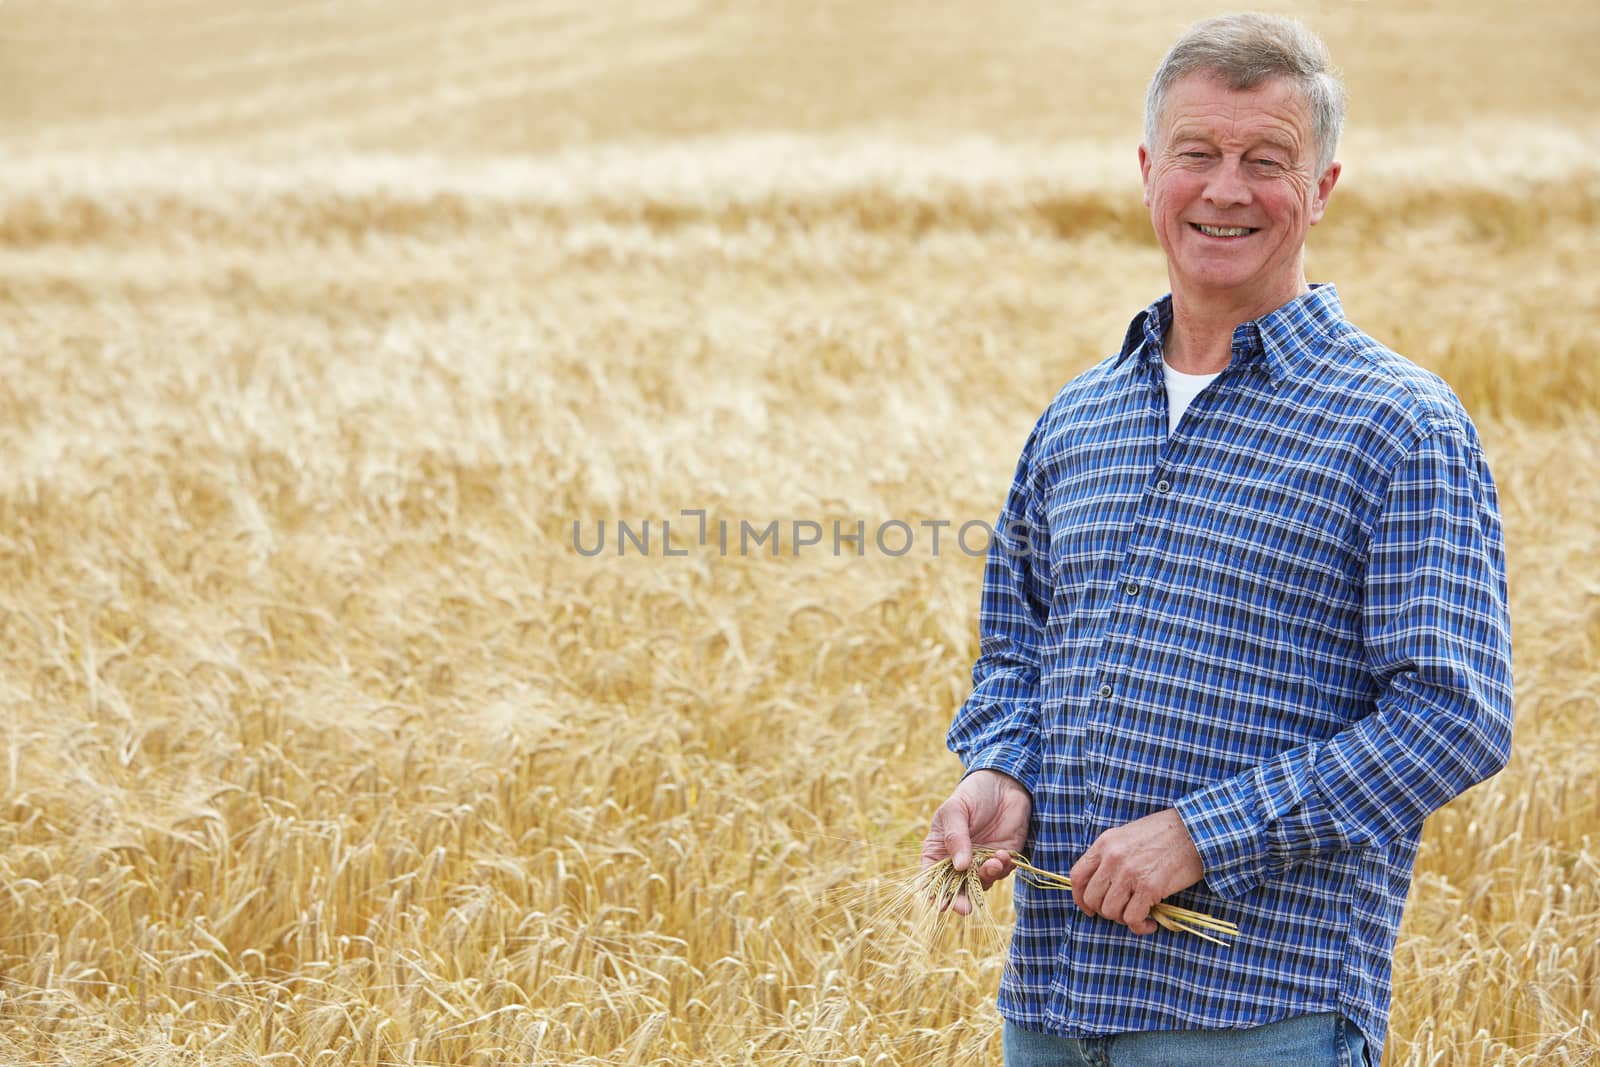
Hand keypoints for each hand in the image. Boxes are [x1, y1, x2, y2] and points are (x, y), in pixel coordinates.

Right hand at [920, 769, 1031, 914]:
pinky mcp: (1002, 860)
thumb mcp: (956, 810)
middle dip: (960, 901)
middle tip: (966, 908)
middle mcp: (958, 861)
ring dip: (986, 879)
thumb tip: (960, 867)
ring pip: (980, 885)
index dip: (933, 893)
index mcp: (938, 850)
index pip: (931, 878)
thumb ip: (956, 837)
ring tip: (993, 862)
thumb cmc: (972, 794)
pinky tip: (1003, 854)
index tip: (940, 904)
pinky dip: (1002, 869)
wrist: (1005, 783)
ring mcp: (980, 862)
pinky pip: (1000, 874)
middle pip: (955, 890)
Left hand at [1069, 807, 1203, 933]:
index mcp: (1104, 843)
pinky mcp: (1149, 887)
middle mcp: (1112, 858)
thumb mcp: (1127, 835)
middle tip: (1122, 911)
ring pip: (1110, 911)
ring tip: (1138, 915)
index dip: (1080, 898)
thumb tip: (1102, 885)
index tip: (1089, 908)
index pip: (1077, 876)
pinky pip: (1132, 918)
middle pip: (1093, 898)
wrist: (1194, 830)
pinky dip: (1140, 926)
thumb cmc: (1164, 834)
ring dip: (1123, 919)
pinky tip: (1150, 922)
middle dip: (1105, 911)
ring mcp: (1129, 873)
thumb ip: (1111, 856)